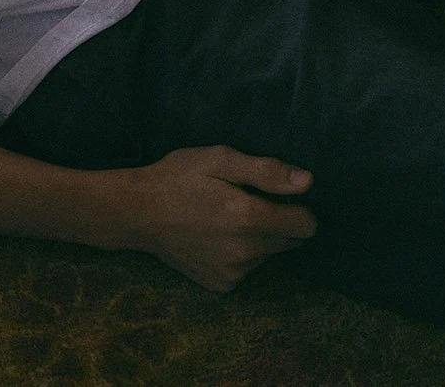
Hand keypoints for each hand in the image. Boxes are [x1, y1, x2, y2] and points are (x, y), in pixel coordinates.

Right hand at [128, 145, 317, 291]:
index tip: (276, 196)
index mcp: (248, 217)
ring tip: (224, 218)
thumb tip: (308, 182)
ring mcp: (233, 272)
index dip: (298, 207)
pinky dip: (239, 253)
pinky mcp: (221, 284)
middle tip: (245, 202)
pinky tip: (214, 237)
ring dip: (258, 238)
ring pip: (269, 255)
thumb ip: (266, 171)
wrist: (136, 213)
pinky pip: (247, 268)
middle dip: (278, 222)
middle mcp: (245, 251)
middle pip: (291, 242)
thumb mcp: (219, 160)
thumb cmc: (177, 178)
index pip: (307, 225)